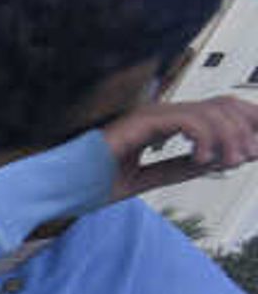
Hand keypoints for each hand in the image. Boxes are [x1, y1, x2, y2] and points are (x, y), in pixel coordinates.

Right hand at [101, 95, 257, 198]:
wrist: (54, 189)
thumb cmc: (86, 184)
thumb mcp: (144, 180)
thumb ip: (177, 168)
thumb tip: (214, 162)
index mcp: (162, 123)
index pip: (215, 110)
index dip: (244, 121)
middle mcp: (160, 113)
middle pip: (221, 105)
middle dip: (245, 129)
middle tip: (250, 156)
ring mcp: (150, 115)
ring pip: (210, 111)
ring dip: (229, 136)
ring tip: (231, 161)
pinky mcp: (141, 122)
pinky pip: (187, 121)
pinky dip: (204, 138)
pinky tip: (203, 159)